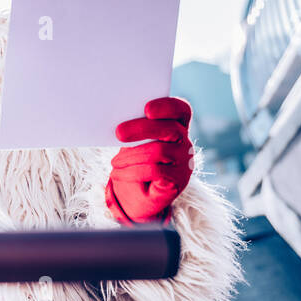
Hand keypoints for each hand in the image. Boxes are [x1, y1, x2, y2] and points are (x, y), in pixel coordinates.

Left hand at [105, 97, 192, 223]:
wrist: (141, 193)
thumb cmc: (137, 160)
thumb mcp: (136, 143)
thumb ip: (135, 131)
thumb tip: (120, 127)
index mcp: (177, 126)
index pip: (181, 110)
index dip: (167, 107)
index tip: (147, 109)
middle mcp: (185, 142)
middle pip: (170, 128)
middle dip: (142, 128)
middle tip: (119, 133)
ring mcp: (185, 162)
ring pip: (158, 151)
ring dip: (131, 156)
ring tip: (114, 162)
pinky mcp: (178, 180)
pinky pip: (153, 171)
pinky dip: (131, 172)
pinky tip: (117, 174)